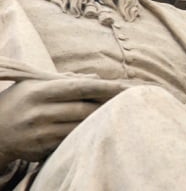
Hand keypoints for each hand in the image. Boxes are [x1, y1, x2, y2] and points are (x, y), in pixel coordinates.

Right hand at [0, 78, 131, 164]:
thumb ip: (64, 80)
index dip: (103, 87)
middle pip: (84, 109)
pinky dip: (85, 134)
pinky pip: (71, 141)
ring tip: (115, 114)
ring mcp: (40, 133)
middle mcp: (39, 112)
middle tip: (127, 101)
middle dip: (107, 105)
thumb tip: (96, 77)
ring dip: (99, 121)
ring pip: (81, 127)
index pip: (78, 88)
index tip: (124, 86)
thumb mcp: (33, 85)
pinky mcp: (41, 149)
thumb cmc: (17, 102)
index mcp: (38, 91)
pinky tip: (95, 129)